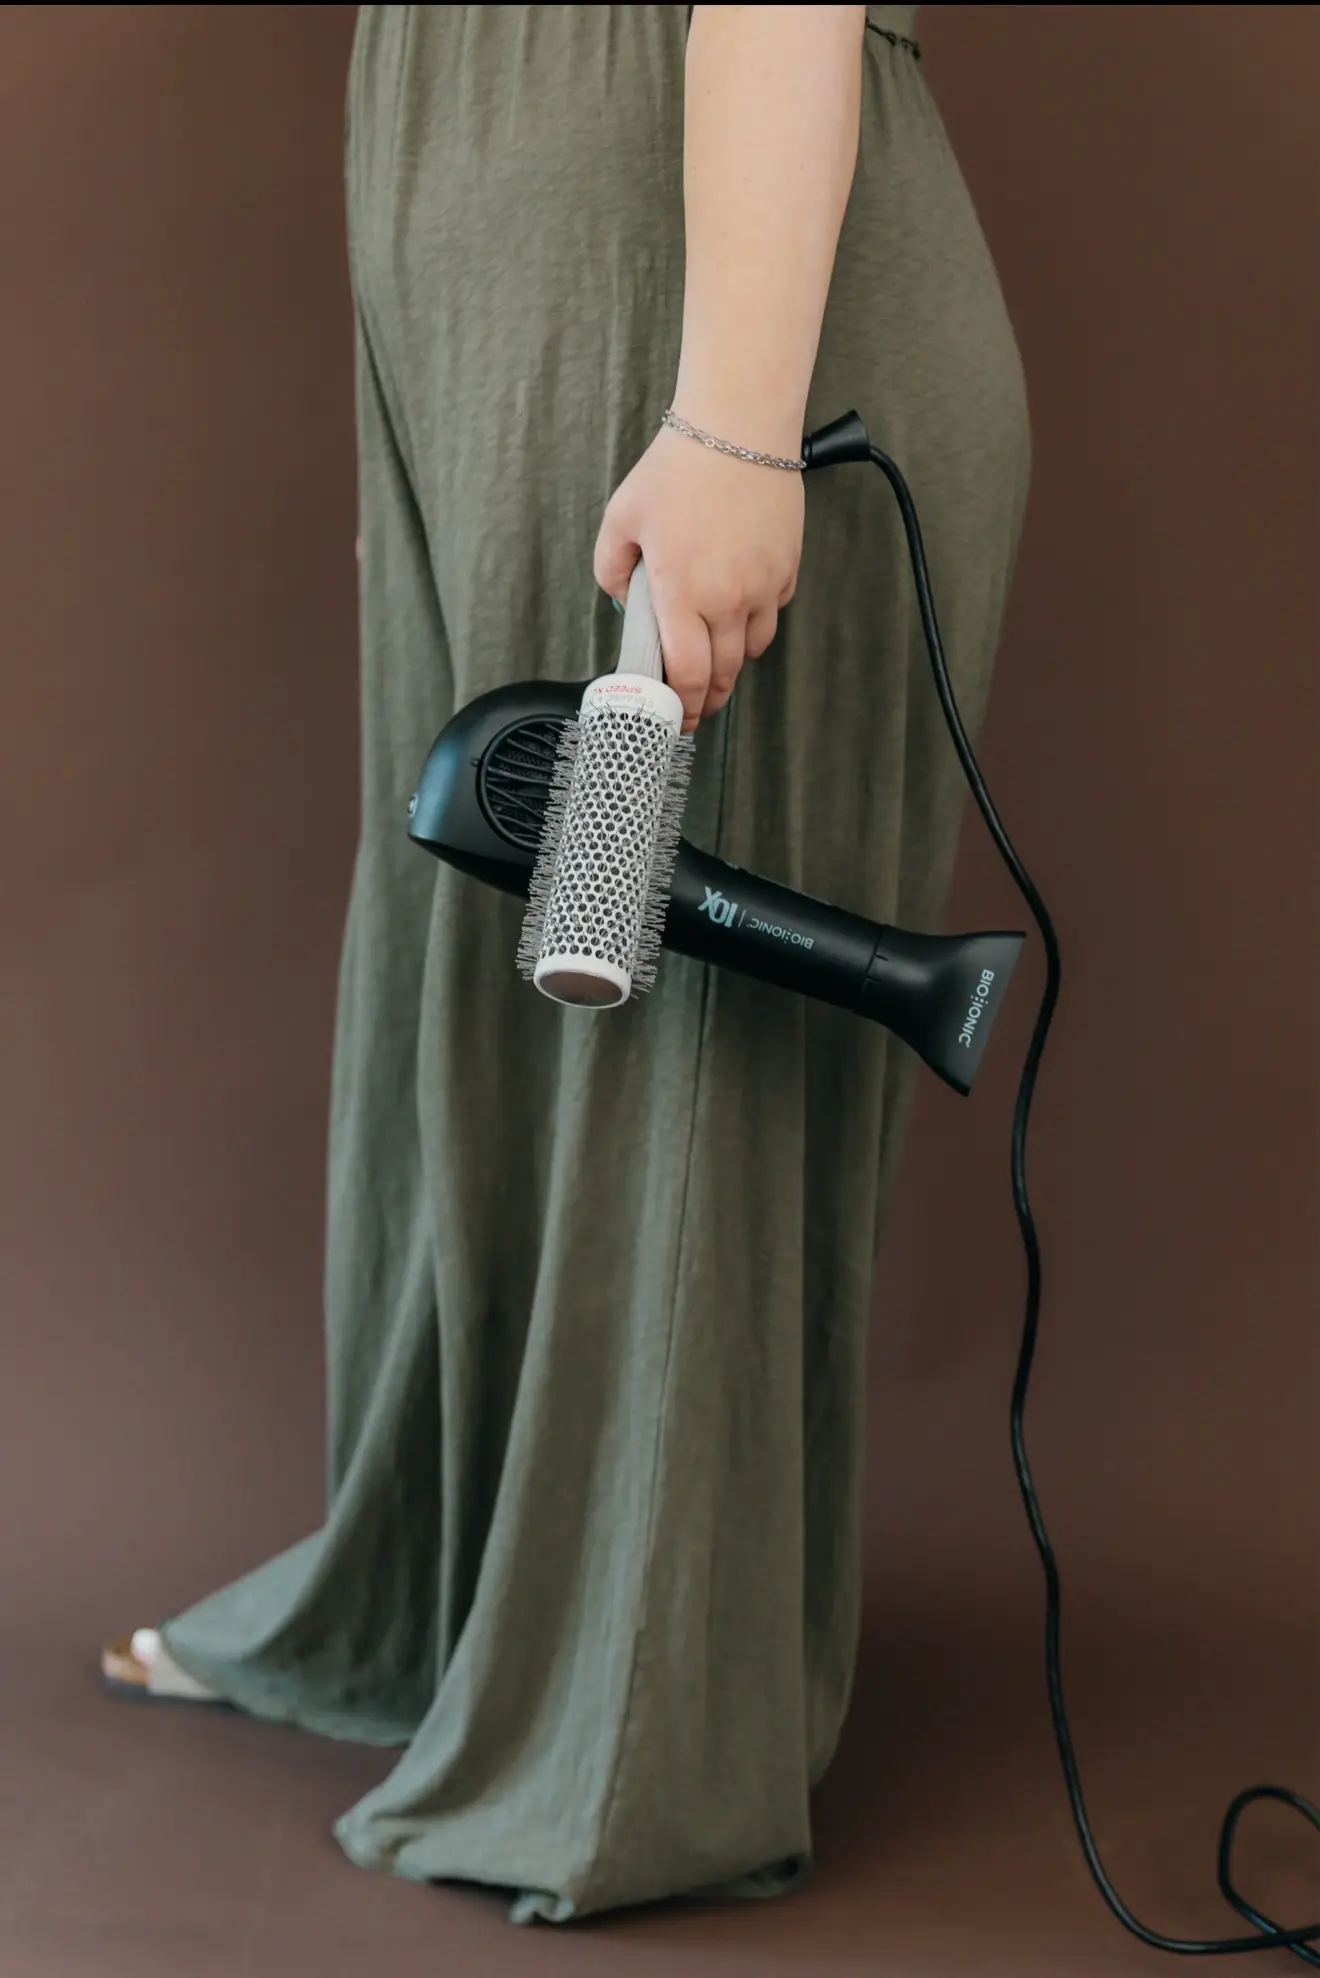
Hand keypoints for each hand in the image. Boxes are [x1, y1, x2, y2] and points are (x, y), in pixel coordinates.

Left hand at [593, 423, 804, 732]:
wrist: (738, 428)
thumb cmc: (679, 468)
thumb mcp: (621, 518)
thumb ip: (611, 569)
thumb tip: (622, 600)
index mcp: (682, 594)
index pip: (686, 675)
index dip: (681, 707)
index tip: (675, 718)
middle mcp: (728, 600)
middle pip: (723, 674)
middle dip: (706, 698)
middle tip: (693, 705)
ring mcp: (763, 587)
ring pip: (752, 650)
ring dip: (731, 661)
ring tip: (713, 655)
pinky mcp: (786, 570)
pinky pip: (772, 613)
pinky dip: (755, 621)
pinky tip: (738, 606)